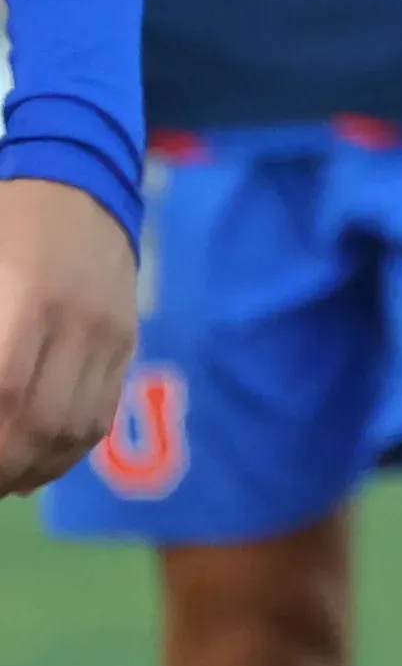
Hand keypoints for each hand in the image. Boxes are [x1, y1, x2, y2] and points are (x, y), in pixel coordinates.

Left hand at [0, 177, 139, 496]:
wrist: (78, 186)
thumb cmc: (4, 226)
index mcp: (28, 300)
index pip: (5, 393)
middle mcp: (78, 323)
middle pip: (42, 421)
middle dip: (5, 464)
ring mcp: (109, 336)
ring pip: (78, 428)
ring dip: (36, 466)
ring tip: (5, 479)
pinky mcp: (127, 344)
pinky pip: (103, 414)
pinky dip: (69, 451)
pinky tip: (38, 462)